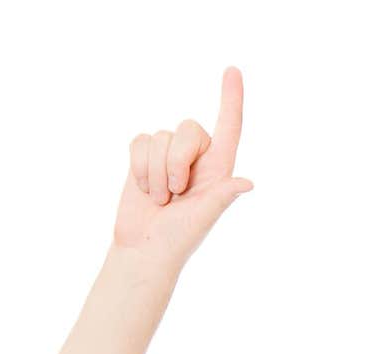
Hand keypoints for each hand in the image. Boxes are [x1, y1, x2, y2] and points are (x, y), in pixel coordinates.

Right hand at [112, 65, 253, 275]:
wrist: (143, 250)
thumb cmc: (178, 239)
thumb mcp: (203, 218)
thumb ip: (222, 196)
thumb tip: (248, 183)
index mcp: (218, 169)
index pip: (229, 128)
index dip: (231, 99)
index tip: (233, 70)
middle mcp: (196, 158)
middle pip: (188, 129)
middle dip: (176, 161)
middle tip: (175, 194)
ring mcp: (169, 156)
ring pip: (160, 137)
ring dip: (155, 173)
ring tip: (160, 200)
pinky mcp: (144, 157)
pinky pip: (140, 141)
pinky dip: (138, 167)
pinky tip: (143, 190)